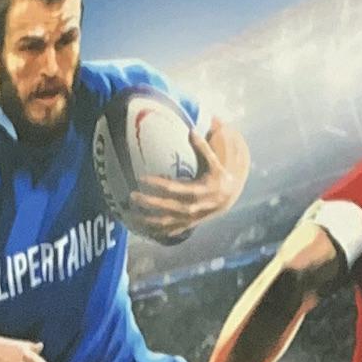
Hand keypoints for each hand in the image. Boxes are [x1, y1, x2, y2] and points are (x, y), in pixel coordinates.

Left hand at [124, 112, 240, 245]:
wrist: (230, 197)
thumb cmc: (218, 175)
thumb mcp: (214, 162)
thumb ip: (203, 147)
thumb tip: (192, 129)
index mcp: (200, 190)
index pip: (174, 188)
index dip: (157, 183)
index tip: (141, 178)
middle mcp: (195, 206)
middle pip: (168, 207)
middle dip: (149, 202)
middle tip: (132, 195)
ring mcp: (191, 218)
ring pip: (167, 222)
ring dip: (148, 220)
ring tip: (131, 215)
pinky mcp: (189, 224)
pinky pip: (170, 230)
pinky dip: (156, 231)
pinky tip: (141, 228)